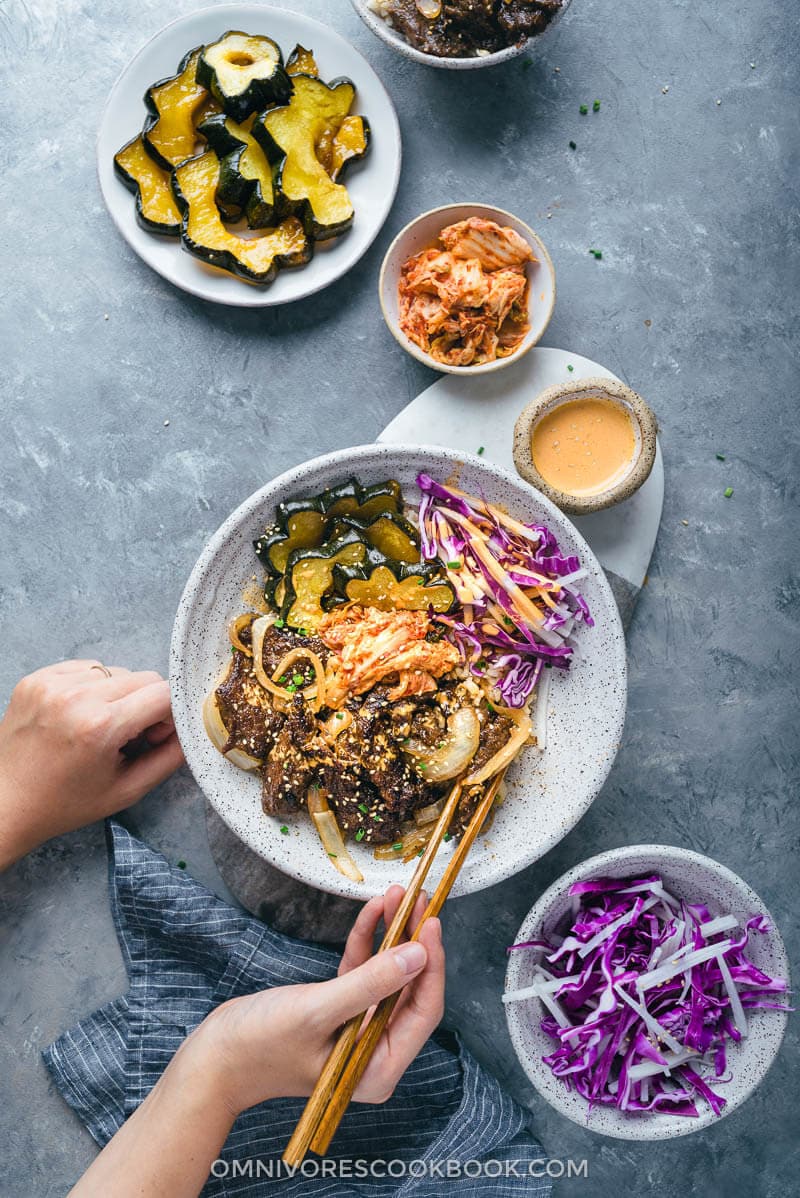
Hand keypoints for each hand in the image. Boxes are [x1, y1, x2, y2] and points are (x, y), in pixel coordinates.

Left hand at [0, 660, 183, 867]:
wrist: (5, 804)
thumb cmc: (63, 803)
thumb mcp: (127, 790)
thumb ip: (169, 759)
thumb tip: (191, 731)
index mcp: (100, 726)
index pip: (163, 694)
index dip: (169, 716)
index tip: (156, 736)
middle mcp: (75, 697)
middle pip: (143, 677)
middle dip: (148, 704)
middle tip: (130, 735)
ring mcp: (52, 684)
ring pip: (116, 670)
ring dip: (119, 694)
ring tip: (101, 726)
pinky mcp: (36, 679)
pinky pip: (85, 668)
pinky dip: (92, 687)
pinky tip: (80, 715)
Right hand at [70, 887, 443, 1197]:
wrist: (212, 1060)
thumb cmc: (259, 1045)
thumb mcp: (318, 1010)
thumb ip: (371, 983)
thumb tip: (418, 955)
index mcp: (377, 1069)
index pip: (423, 1011)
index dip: (431, 964)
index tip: (431, 923)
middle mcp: (373, 1053)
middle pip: (410, 989)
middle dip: (414, 941)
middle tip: (418, 899)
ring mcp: (358, 1032)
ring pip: (389, 976)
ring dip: (391, 935)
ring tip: (397, 894)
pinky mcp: (339, 1012)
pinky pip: (363, 973)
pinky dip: (366, 943)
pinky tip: (372, 912)